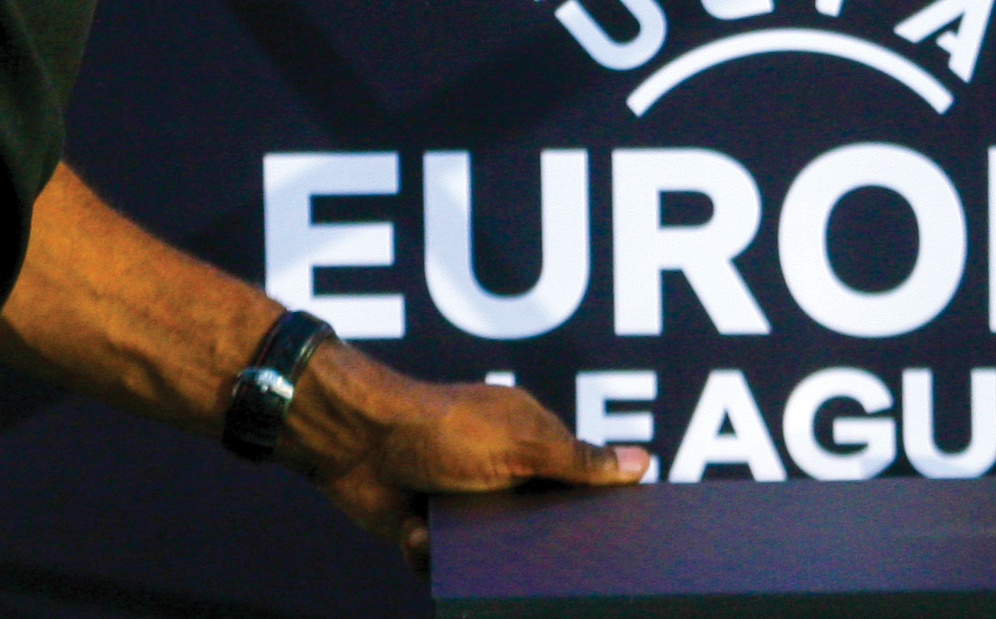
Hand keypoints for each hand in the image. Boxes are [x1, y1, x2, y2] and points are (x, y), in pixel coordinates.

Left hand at [286, 347, 649, 569]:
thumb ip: (578, 461)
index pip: (578, 478)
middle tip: (526, 561)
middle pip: (535, 524)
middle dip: (525, 545)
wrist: (352, 444)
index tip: (612, 544)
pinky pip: (445, 564)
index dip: (591, 510)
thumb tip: (643, 463)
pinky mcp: (428, 529)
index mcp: (531, 437)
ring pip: (489, 552)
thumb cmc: (440, 430)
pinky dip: (430, 554)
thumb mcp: (519, 446)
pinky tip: (416, 533)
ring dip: (469, 553)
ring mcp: (463, 500)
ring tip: (452, 539)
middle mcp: (501, 469)